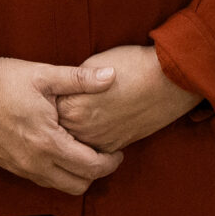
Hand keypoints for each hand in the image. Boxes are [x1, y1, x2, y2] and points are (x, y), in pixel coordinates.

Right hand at [0, 48, 123, 194]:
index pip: (91, 167)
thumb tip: (112, 77)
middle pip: (78, 185)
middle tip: (103, 153)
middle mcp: (35, 163)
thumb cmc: (3, 80)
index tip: (117, 149)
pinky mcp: (8, 166)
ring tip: (81, 151)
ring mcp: (20, 167)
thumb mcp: (44, 75)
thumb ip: (80, 79)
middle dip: (96, 173)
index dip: (110, 162)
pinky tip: (57, 150)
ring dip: (75, 175)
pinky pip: (41, 180)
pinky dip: (55, 172)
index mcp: (48, 142)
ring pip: (58, 186)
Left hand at [55, 44, 200, 153]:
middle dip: (58, 121)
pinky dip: (92, 141)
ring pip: (75, 144)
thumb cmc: (130, 66)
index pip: (48, 110)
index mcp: (71, 107)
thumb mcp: (92, 65)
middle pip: (58, 131)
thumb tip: (63, 90)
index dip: (50, 101)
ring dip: (75, 133)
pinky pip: (95, 149)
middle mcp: (82, 130)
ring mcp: (99, 141)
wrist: (166, 81)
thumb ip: (73, 83)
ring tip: (82, 116)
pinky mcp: (115, 146)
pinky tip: (95, 127)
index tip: (51, 95)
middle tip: (64, 108)